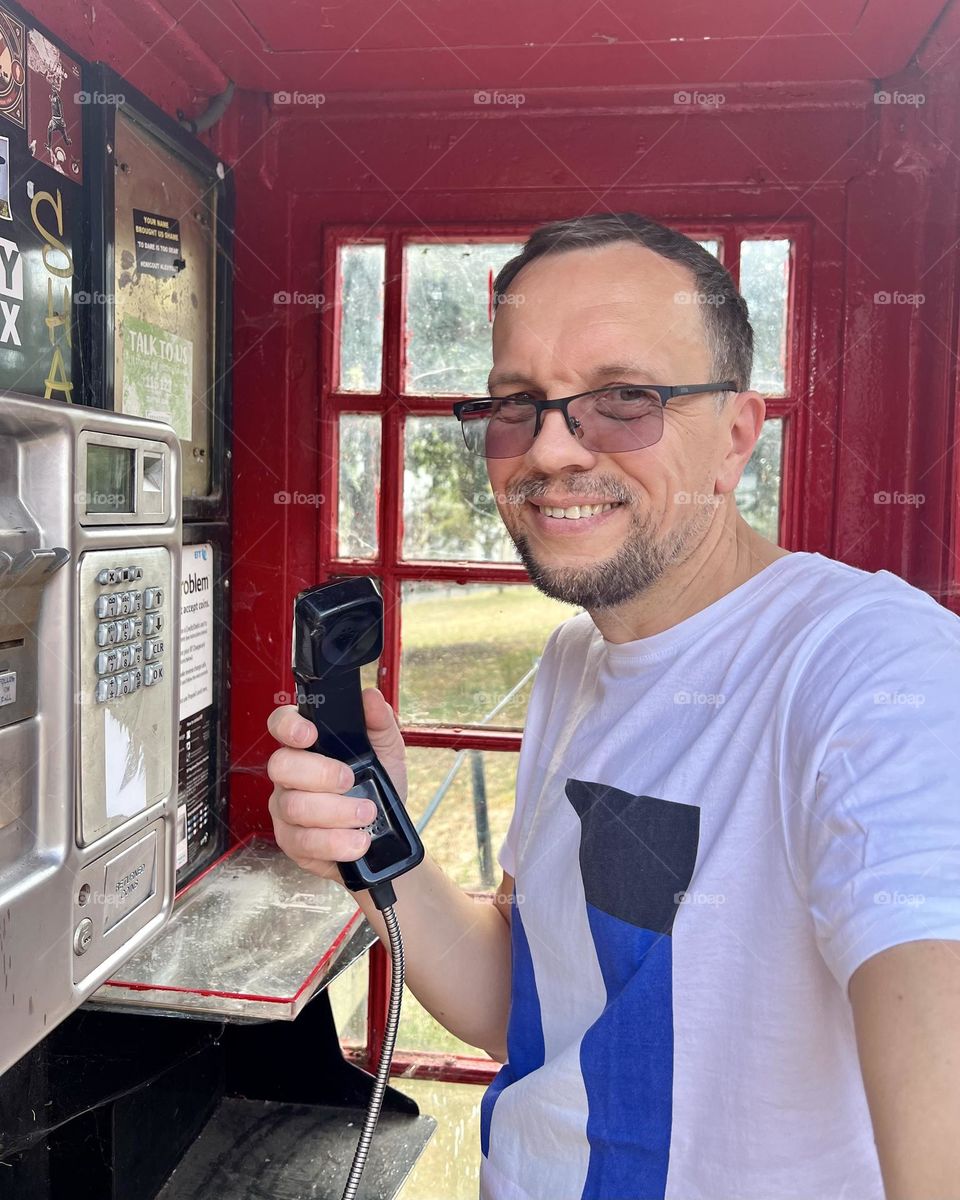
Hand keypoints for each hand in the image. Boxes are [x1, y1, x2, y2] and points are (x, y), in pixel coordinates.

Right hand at [266, 688, 407, 881]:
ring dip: (336, 812)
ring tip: (366, 814)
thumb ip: (380, 723)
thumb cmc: (378, 785)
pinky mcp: (291, 842)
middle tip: (351, 781)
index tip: (310, 735)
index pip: (281, 724)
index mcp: (308, 745)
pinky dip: (334, 842)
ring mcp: (285, 809)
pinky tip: (356, 841)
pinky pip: (301, 842)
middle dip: (319, 773)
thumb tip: (371, 697)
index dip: (288, 727)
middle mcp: (290, 775)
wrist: (385, 834)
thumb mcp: (387, 751)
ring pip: (293, 806)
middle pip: (281, 766)